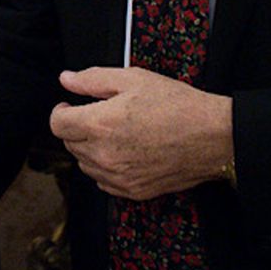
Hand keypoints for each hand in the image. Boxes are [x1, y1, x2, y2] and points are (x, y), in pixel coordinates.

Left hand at [48, 67, 232, 200]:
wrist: (213, 136)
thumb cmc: (177, 104)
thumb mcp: (132, 79)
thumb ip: (92, 79)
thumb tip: (66, 79)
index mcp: (100, 124)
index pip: (57, 125)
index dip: (61, 111)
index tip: (71, 106)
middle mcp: (104, 155)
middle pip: (69, 144)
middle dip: (77, 128)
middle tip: (99, 115)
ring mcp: (118, 177)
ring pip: (84, 164)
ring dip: (90, 148)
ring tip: (115, 132)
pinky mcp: (132, 191)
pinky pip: (103, 181)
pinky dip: (106, 167)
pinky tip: (124, 152)